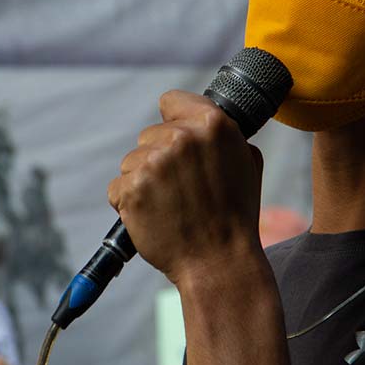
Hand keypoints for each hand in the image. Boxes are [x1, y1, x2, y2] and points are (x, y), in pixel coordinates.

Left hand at [107, 90, 264, 285]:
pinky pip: (118, 188)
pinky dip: (129, 203)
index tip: (178, 140)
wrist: (218, 263)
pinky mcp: (131, 189)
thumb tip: (203, 120)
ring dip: (144, 181)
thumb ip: (223, 136)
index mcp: (212, 124)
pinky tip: (154, 217)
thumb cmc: (235, 216)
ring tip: (170, 206)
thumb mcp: (246, 163)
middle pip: (149, 135)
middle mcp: (180, 137)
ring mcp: (153, 163)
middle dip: (159, 159)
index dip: (174, 120)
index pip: (171, 101)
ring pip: (131, 161)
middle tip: (181, 189)